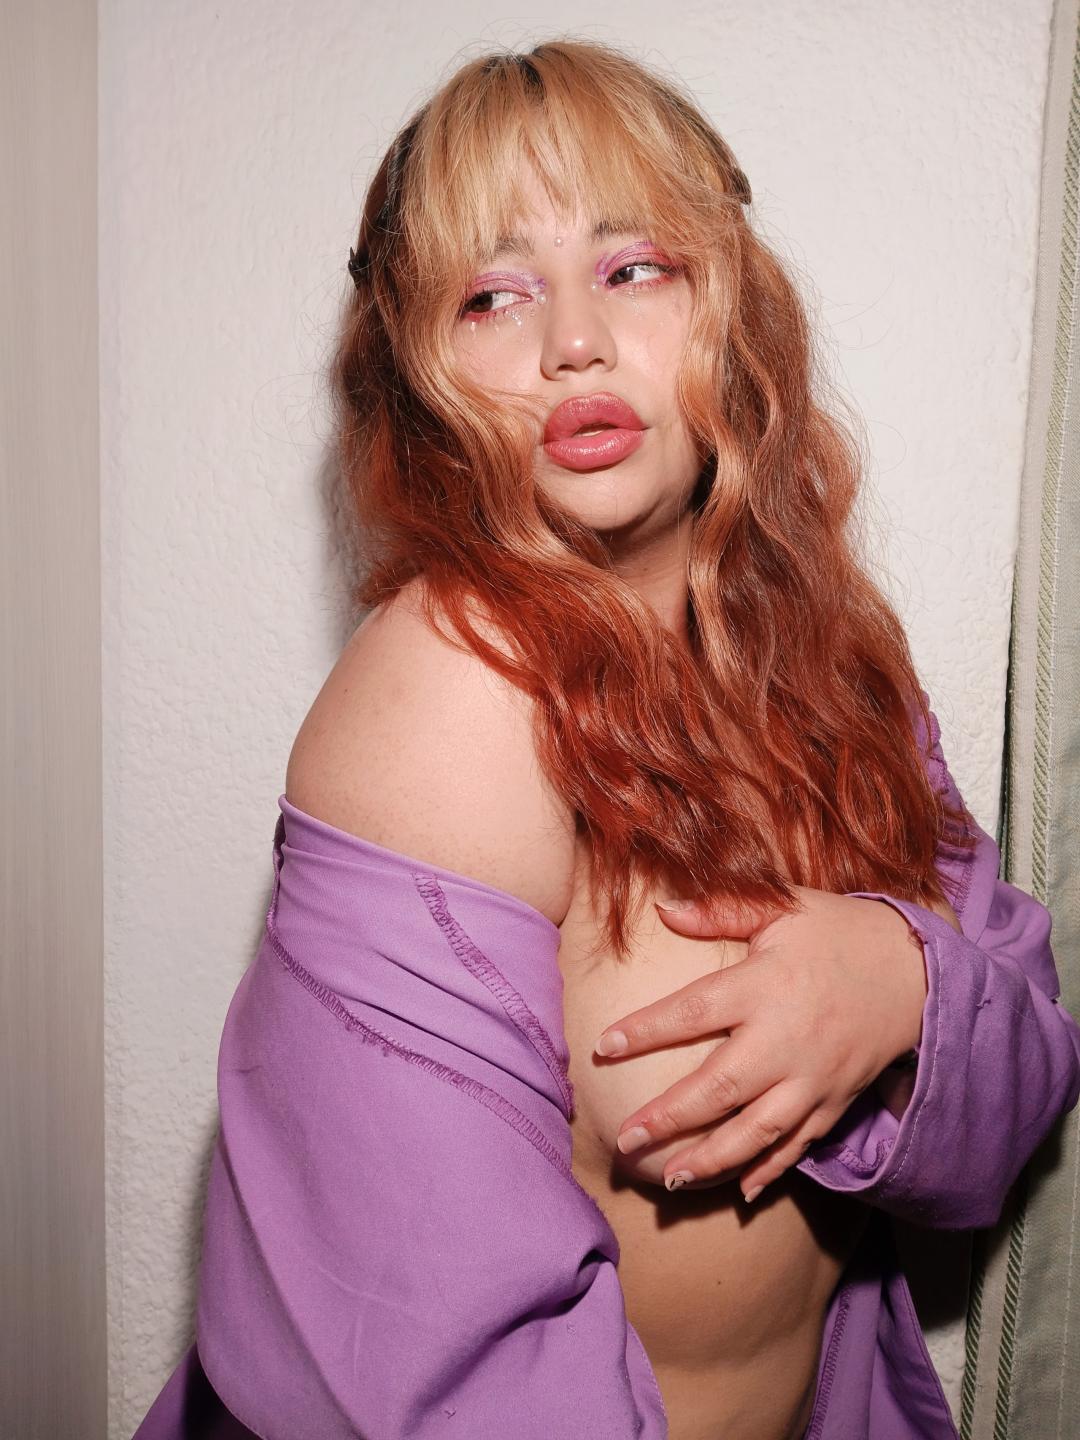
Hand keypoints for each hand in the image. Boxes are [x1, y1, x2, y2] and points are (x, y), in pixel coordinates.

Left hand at [594, 886, 934, 1200]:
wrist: (917, 971)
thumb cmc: (838, 933)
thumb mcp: (784, 906)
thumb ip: (721, 909)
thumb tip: (661, 908)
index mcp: (765, 986)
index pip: (693, 1012)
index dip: (646, 1030)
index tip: (603, 1045)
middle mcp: (786, 1039)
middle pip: (719, 1087)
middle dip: (670, 1117)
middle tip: (626, 1140)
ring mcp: (812, 1078)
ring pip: (757, 1130)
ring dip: (712, 1158)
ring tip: (671, 1176)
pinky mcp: (835, 1101)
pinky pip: (799, 1144)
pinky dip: (772, 1170)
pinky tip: (742, 1190)